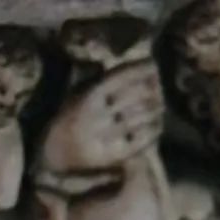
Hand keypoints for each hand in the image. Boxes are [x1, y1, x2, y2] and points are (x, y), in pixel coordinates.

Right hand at [41, 61, 164, 172]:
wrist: (58, 154)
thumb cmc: (73, 119)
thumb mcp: (78, 94)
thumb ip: (98, 80)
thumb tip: (128, 66)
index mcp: (87, 96)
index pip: (118, 77)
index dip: (138, 69)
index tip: (152, 64)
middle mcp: (98, 115)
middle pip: (134, 96)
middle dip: (150, 89)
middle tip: (160, 87)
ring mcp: (107, 136)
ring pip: (140, 117)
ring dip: (155, 109)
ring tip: (161, 105)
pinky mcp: (116, 154)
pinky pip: (142, 140)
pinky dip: (153, 130)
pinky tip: (158, 125)